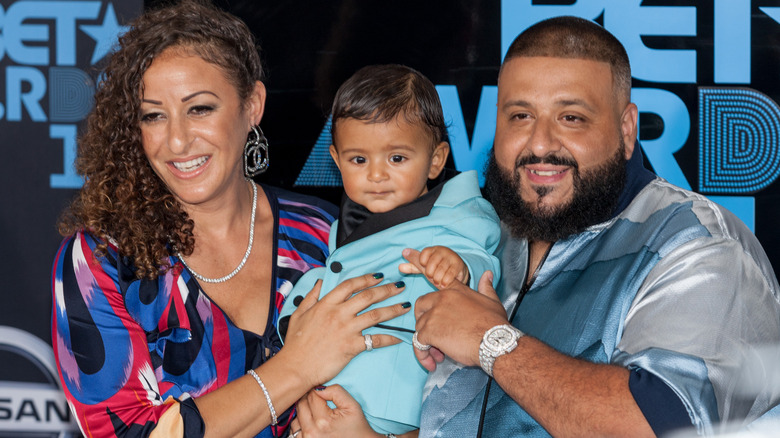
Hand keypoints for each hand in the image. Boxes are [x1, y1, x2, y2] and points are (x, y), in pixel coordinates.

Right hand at [281, 273, 410, 388]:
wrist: (295, 367)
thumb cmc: (295, 343)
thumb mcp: (299, 314)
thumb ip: (311, 296)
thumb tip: (322, 282)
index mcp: (326, 304)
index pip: (350, 285)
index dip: (366, 279)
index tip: (379, 276)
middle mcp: (339, 313)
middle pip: (368, 297)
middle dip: (386, 289)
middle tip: (399, 286)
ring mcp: (346, 330)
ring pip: (376, 315)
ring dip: (393, 309)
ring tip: (405, 305)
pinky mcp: (352, 346)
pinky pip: (375, 340)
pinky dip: (389, 338)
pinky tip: (399, 337)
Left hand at [295, 385, 379, 437]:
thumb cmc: (356, 427)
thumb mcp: (352, 406)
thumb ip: (336, 392)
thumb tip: (319, 388)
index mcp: (323, 420)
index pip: (312, 395)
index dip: (317, 391)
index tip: (323, 393)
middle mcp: (312, 431)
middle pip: (301, 405)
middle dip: (309, 399)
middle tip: (319, 400)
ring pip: (295, 417)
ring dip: (303, 412)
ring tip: (315, 412)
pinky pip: (294, 430)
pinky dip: (300, 424)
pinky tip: (311, 422)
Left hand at [399, 247, 468, 287]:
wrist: (457, 269)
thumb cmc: (438, 268)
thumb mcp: (425, 266)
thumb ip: (413, 266)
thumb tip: (399, 267)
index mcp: (432, 250)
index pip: (423, 254)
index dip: (422, 263)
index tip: (425, 267)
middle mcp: (442, 251)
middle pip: (431, 264)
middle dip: (430, 274)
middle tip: (432, 277)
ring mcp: (451, 257)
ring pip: (440, 270)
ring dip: (437, 279)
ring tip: (438, 282)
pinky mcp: (458, 265)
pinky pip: (450, 274)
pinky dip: (445, 281)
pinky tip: (444, 284)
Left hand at [413, 271, 507, 368]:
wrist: (495, 342)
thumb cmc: (495, 325)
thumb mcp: (491, 301)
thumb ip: (486, 287)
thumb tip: (487, 274)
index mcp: (455, 290)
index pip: (434, 277)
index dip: (417, 263)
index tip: (406, 252)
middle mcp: (442, 298)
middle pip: (421, 306)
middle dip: (423, 322)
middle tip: (434, 336)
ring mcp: (435, 314)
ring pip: (419, 328)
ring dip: (427, 343)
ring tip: (440, 354)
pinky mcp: (430, 330)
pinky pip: (419, 343)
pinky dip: (423, 354)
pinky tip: (433, 362)